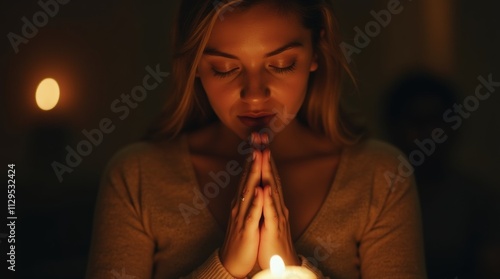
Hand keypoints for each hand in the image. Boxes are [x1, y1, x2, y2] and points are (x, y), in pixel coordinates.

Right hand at [219, 143, 263, 277]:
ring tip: (259, 155)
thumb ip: (250, 197)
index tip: (259, 137)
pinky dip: (256, 200)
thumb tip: (255, 181)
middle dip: (253, 155)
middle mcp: (240, 203)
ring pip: (248, 190)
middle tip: (258, 137)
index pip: (248, 173)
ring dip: (253, 172)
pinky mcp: (246, 228)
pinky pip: (252, 213)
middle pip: (247, 175)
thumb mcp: (246, 212)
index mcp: (242, 200)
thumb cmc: (242, 237)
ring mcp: (242, 215)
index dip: (253, 154)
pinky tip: (261, 189)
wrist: (232, 261)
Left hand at [257, 135, 299, 268]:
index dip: (262, 156)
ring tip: (263, 153)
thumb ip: (264, 199)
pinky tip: (264, 187)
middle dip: (266, 155)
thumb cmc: (271, 239)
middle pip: (271, 174)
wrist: (280, 261)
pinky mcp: (276, 227)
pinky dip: (268, 198)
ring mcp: (278, 213)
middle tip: (261, 136)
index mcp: (272, 200)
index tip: (257, 139)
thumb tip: (260, 183)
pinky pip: (271, 211)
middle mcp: (277, 203)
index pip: (267, 173)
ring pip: (272, 188)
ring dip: (268, 170)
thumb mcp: (266, 214)